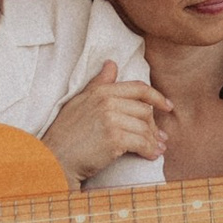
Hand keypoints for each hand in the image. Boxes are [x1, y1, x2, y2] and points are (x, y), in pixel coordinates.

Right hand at [45, 67, 174, 182]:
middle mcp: (107, 102)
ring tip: (157, 149)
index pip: (138, 88)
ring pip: (144, 127)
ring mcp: (111, 120)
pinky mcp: (114, 139)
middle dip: (154, 125)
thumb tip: (112, 64)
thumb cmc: (66, 133)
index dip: (157, 97)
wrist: (55, 158)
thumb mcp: (80, 102)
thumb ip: (99, 84)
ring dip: (153, 141)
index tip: (167, 106)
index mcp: (101, 91)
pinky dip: (149, 150)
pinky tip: (151, 156)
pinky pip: (141, 143)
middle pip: (144, 110)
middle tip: (160, 137)